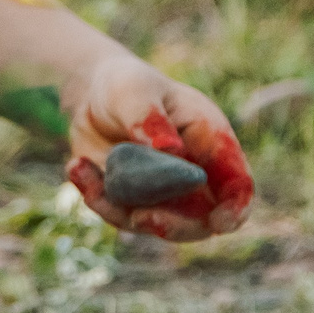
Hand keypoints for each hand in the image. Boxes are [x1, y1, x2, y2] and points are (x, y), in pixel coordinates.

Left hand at [60, 54, 253, 240]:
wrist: (93, 96)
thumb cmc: (127, 86)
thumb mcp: (135, 92)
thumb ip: (151, 121)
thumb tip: (172, 152)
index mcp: (212, 142)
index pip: (238, 184)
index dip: (235, 208)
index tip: (220, 223)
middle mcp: (195, 176)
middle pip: (202, 221)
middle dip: (175, 226)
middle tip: (141, 218)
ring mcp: (165, 195)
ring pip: (155, 223)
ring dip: (119, 208)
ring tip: (82, 167)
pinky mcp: (133, 203)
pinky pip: (118, 214)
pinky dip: (95, 196)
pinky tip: (76, 166)